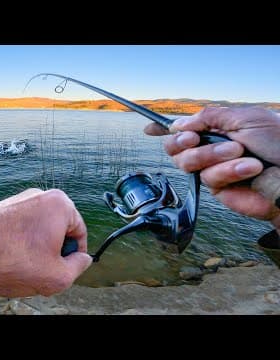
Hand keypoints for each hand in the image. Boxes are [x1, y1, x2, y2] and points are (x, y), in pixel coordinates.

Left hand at [0, 188, 91, 297]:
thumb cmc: (9, 263)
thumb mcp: (58, 276)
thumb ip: (79, 267)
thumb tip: (82, 259)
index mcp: (59, 203)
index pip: (79, 233)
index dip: (74, 257)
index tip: (63, 270)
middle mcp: (39, 195)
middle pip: (58, 230)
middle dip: (53, 252)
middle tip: (41, 271)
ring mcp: (18, 200)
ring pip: (39, 231)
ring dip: (36, 250)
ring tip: (21, 267)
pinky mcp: (1, 208)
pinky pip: (21, 229)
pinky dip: (19, 245)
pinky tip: (8, 260)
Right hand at [144, 106, 279, 225]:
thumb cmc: (279, 142)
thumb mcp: (245, 118)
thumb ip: (210, 116)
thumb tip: (180, 123)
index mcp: (216, 129)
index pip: (183, 128)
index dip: (163, 128)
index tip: (148, 128)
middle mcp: (209, 149)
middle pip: (174, 147)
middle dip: (181, 142)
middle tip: (194, 138)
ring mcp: (211, 169)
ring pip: (187, 162)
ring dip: (212, 155)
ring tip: (239, 153)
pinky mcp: (217, 189)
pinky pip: (207, 178)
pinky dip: (228, 171)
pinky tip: (248, 169)